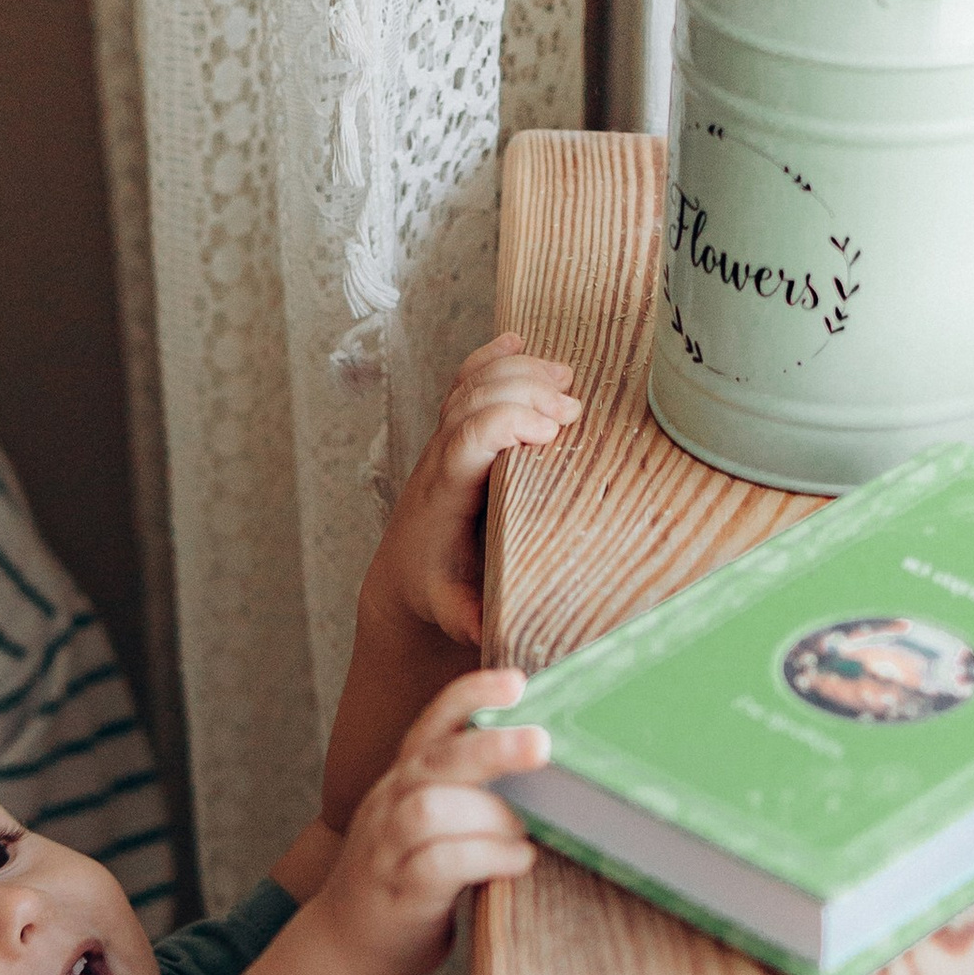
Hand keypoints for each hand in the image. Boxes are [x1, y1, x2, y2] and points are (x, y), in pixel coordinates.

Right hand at [313, 668, 546, 974]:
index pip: (431, 725)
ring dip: (491, 812)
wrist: (343, 947)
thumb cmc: (404, 881)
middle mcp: (390, 805)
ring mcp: (388, 849)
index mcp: (403, 782)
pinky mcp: (398, 894)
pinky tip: (518, 860)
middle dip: (489, 745)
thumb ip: (466, 796)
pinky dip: (486, 856)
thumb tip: (545, 772)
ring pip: (430, 809)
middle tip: (542, 743)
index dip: (470, 696)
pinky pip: (439, 865)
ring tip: (532, 824)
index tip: (516, 681)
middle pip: (434, 759)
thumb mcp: (424, 826)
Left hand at [363, 333, 578, 655]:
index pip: (468, 438)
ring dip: (518, 372)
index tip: (551, 432)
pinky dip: (492, 357)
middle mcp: (439, 458)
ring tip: (563, 380)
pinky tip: (518, 341)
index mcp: (443, 494)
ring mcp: (443, 441)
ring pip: (472, 384)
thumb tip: (492, 633)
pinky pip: (467, 382)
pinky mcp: (452, 434)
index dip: (507, 422)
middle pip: (475, 399)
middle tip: (572, 410)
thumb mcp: (454, 612)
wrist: (402, 576)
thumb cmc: (435, 592)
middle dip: (525, 392)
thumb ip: (472, 618)